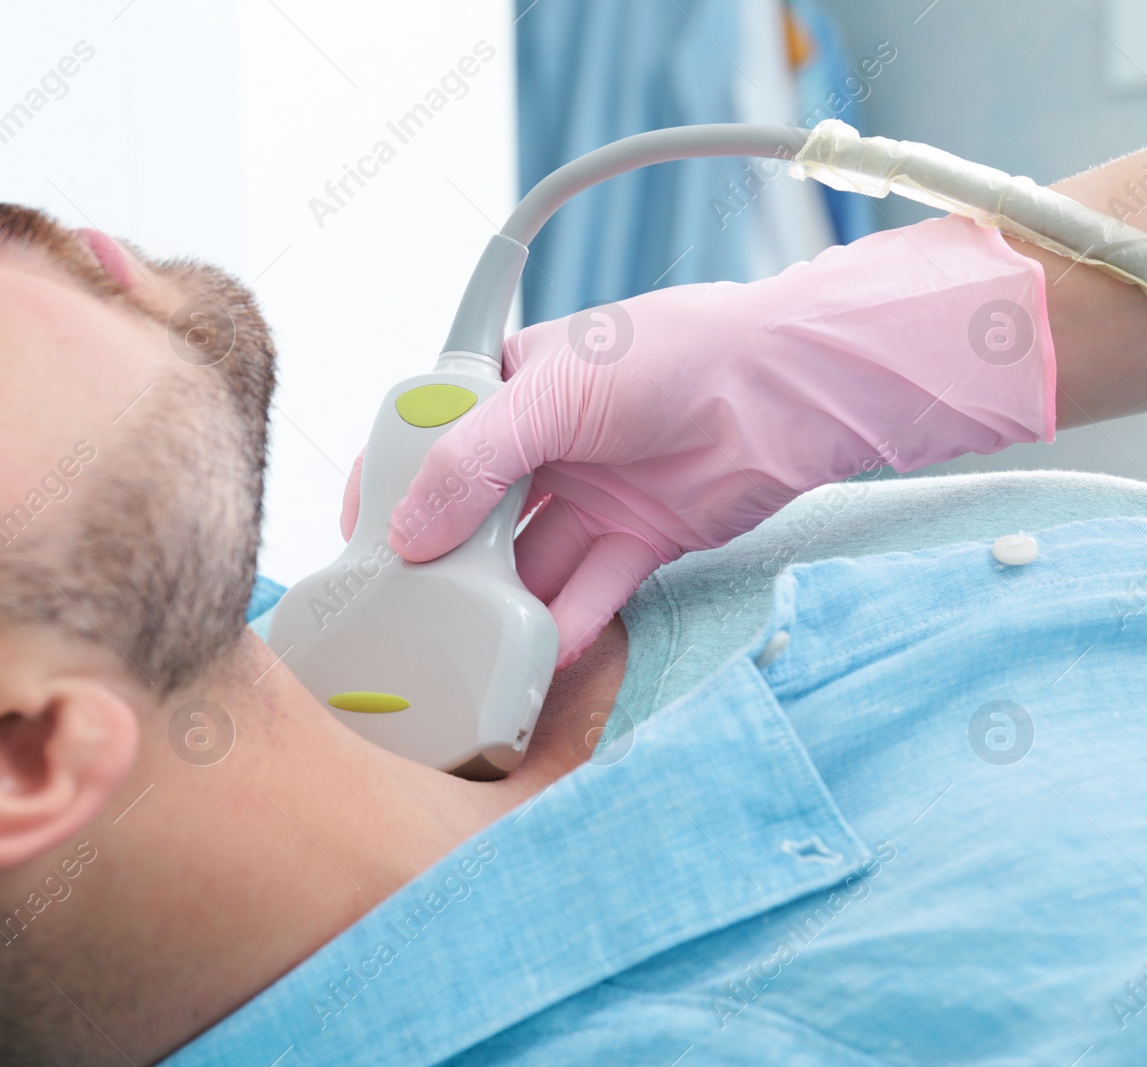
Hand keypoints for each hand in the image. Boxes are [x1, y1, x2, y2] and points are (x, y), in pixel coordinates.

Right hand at [345, 215, 1053, 667]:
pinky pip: (591, 588)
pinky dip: (569, 620)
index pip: (434, 437)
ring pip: (532, 559)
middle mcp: (549, 441)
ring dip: (506, 600)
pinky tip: (546, 648)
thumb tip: (408, 531)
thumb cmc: (671, 353)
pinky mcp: (642, 537)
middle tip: (416, 601)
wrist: (783, 387)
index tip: (363, 535)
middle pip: (478, 511)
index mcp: (516, 384)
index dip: (396, 484)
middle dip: (448, 558)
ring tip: (476, 640)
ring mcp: (594, 492)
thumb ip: (469, 463)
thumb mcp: (546, 392)